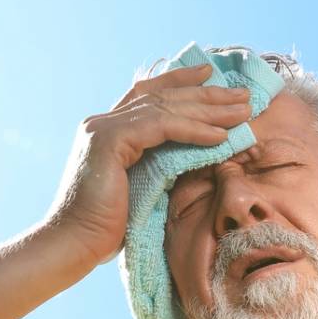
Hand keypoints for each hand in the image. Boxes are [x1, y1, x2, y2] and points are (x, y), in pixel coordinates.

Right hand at [42, 63, 251, 267]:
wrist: (74, 243)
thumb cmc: (105, 227)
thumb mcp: (139, 186)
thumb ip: (157, 162)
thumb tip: (195, 152)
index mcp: (107, 130)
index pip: (147, 94)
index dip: (180, 81)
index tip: (210, 75)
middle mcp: (102, 122)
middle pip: (161, 96)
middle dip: (205, 94)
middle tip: (242, 94)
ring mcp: (103, 128)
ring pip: (164, 107)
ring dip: (208, 110)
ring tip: (242, 113)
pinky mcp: (109, 140)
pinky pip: (161, 127)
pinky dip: (193, 130)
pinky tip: (220, 136)